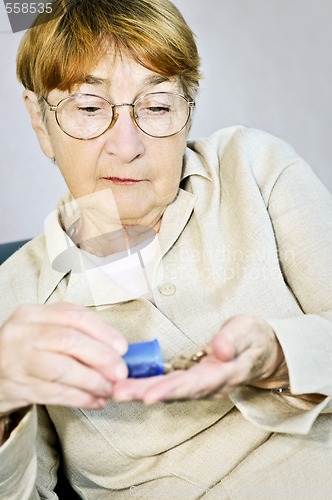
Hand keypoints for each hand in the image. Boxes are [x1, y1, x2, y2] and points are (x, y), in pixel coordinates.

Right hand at [0, 303, 127, 413]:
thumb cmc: (26, 349)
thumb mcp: (43, 330)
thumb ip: (74, 332)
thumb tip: (116, 348)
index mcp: (33, 314)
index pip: (74, 316)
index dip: (102, 331)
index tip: (122, 347)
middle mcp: (22, 333)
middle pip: (69, 341)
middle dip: (100, 357)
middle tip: (120, 372)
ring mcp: (16, 360)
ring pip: (62, 370)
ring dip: (92, 381)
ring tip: (109, 389)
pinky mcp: (16, 387)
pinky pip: (54, 393)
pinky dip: (79, 398)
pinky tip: (95, 401)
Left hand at [112, 315, 288, 403]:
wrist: (262, 352)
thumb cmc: (253, 338)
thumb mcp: (248, 331)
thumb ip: (232, 339)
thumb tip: (218, 349)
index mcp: (224, 374)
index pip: (195, 384)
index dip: (171, 390)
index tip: (149, 395)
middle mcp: (210, 385)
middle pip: (175, 391)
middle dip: (146, 393)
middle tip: (118, 392)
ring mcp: (201, 385)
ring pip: (169, 391)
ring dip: (141, 392)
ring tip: (116, 389)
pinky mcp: (193, 380)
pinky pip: (168, 385)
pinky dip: (147, 386)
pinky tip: (128, 382)